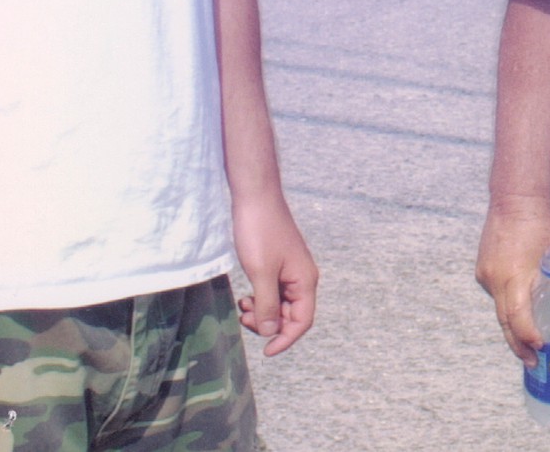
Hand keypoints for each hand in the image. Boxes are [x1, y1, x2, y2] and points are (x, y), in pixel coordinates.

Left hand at [231, 194, 317, 357]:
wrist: (255, 198)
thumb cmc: (260, 232)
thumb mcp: (261, 273)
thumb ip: (268, 305)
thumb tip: (271, 332)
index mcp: (305, 280)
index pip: (303, 321)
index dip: (285, 339)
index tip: (265, 352)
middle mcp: (302, 278)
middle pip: (292, 315)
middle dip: (269, 324)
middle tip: (245, 319)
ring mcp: (291, 271)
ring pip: (281, 305)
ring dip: (263, 312)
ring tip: (244, 306)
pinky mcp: (279, 265)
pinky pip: (274, 292)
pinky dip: (261, 300)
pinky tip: (246, 297)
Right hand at [477, 203, 549, 365]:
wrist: (513, 202)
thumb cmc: (543, 229)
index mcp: (516, 274)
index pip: (517, 315)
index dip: (527, 335)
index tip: (539, 348)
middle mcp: (496, 279)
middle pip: (505, 322)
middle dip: (519, 345)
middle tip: (532, 363)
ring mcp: (485, 277)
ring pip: (499, 310)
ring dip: (512, 327)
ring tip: (528, 345)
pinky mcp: (481, 273)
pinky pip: (496, 296)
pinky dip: (508, 306)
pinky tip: (520, 311)